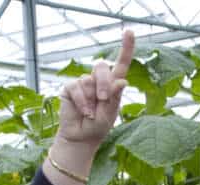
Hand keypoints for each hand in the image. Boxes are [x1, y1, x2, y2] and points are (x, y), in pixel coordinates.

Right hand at [55, 29, 134, 147]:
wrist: (80, 138)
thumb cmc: (98, 127)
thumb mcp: (110, 114)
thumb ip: (114, 98)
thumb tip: (122, 81)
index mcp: (112, 85)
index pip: (121, 64)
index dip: (126, 48)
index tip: (129, 32)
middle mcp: (98, 81)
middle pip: (102, 66)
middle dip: (104, 82)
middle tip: (102, 100)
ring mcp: (83, 83)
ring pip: (88, 79)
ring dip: (91, 98)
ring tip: (91, 113)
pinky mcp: (70, 88)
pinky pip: (76, 87)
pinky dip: (81, 101)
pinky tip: (83, 112)